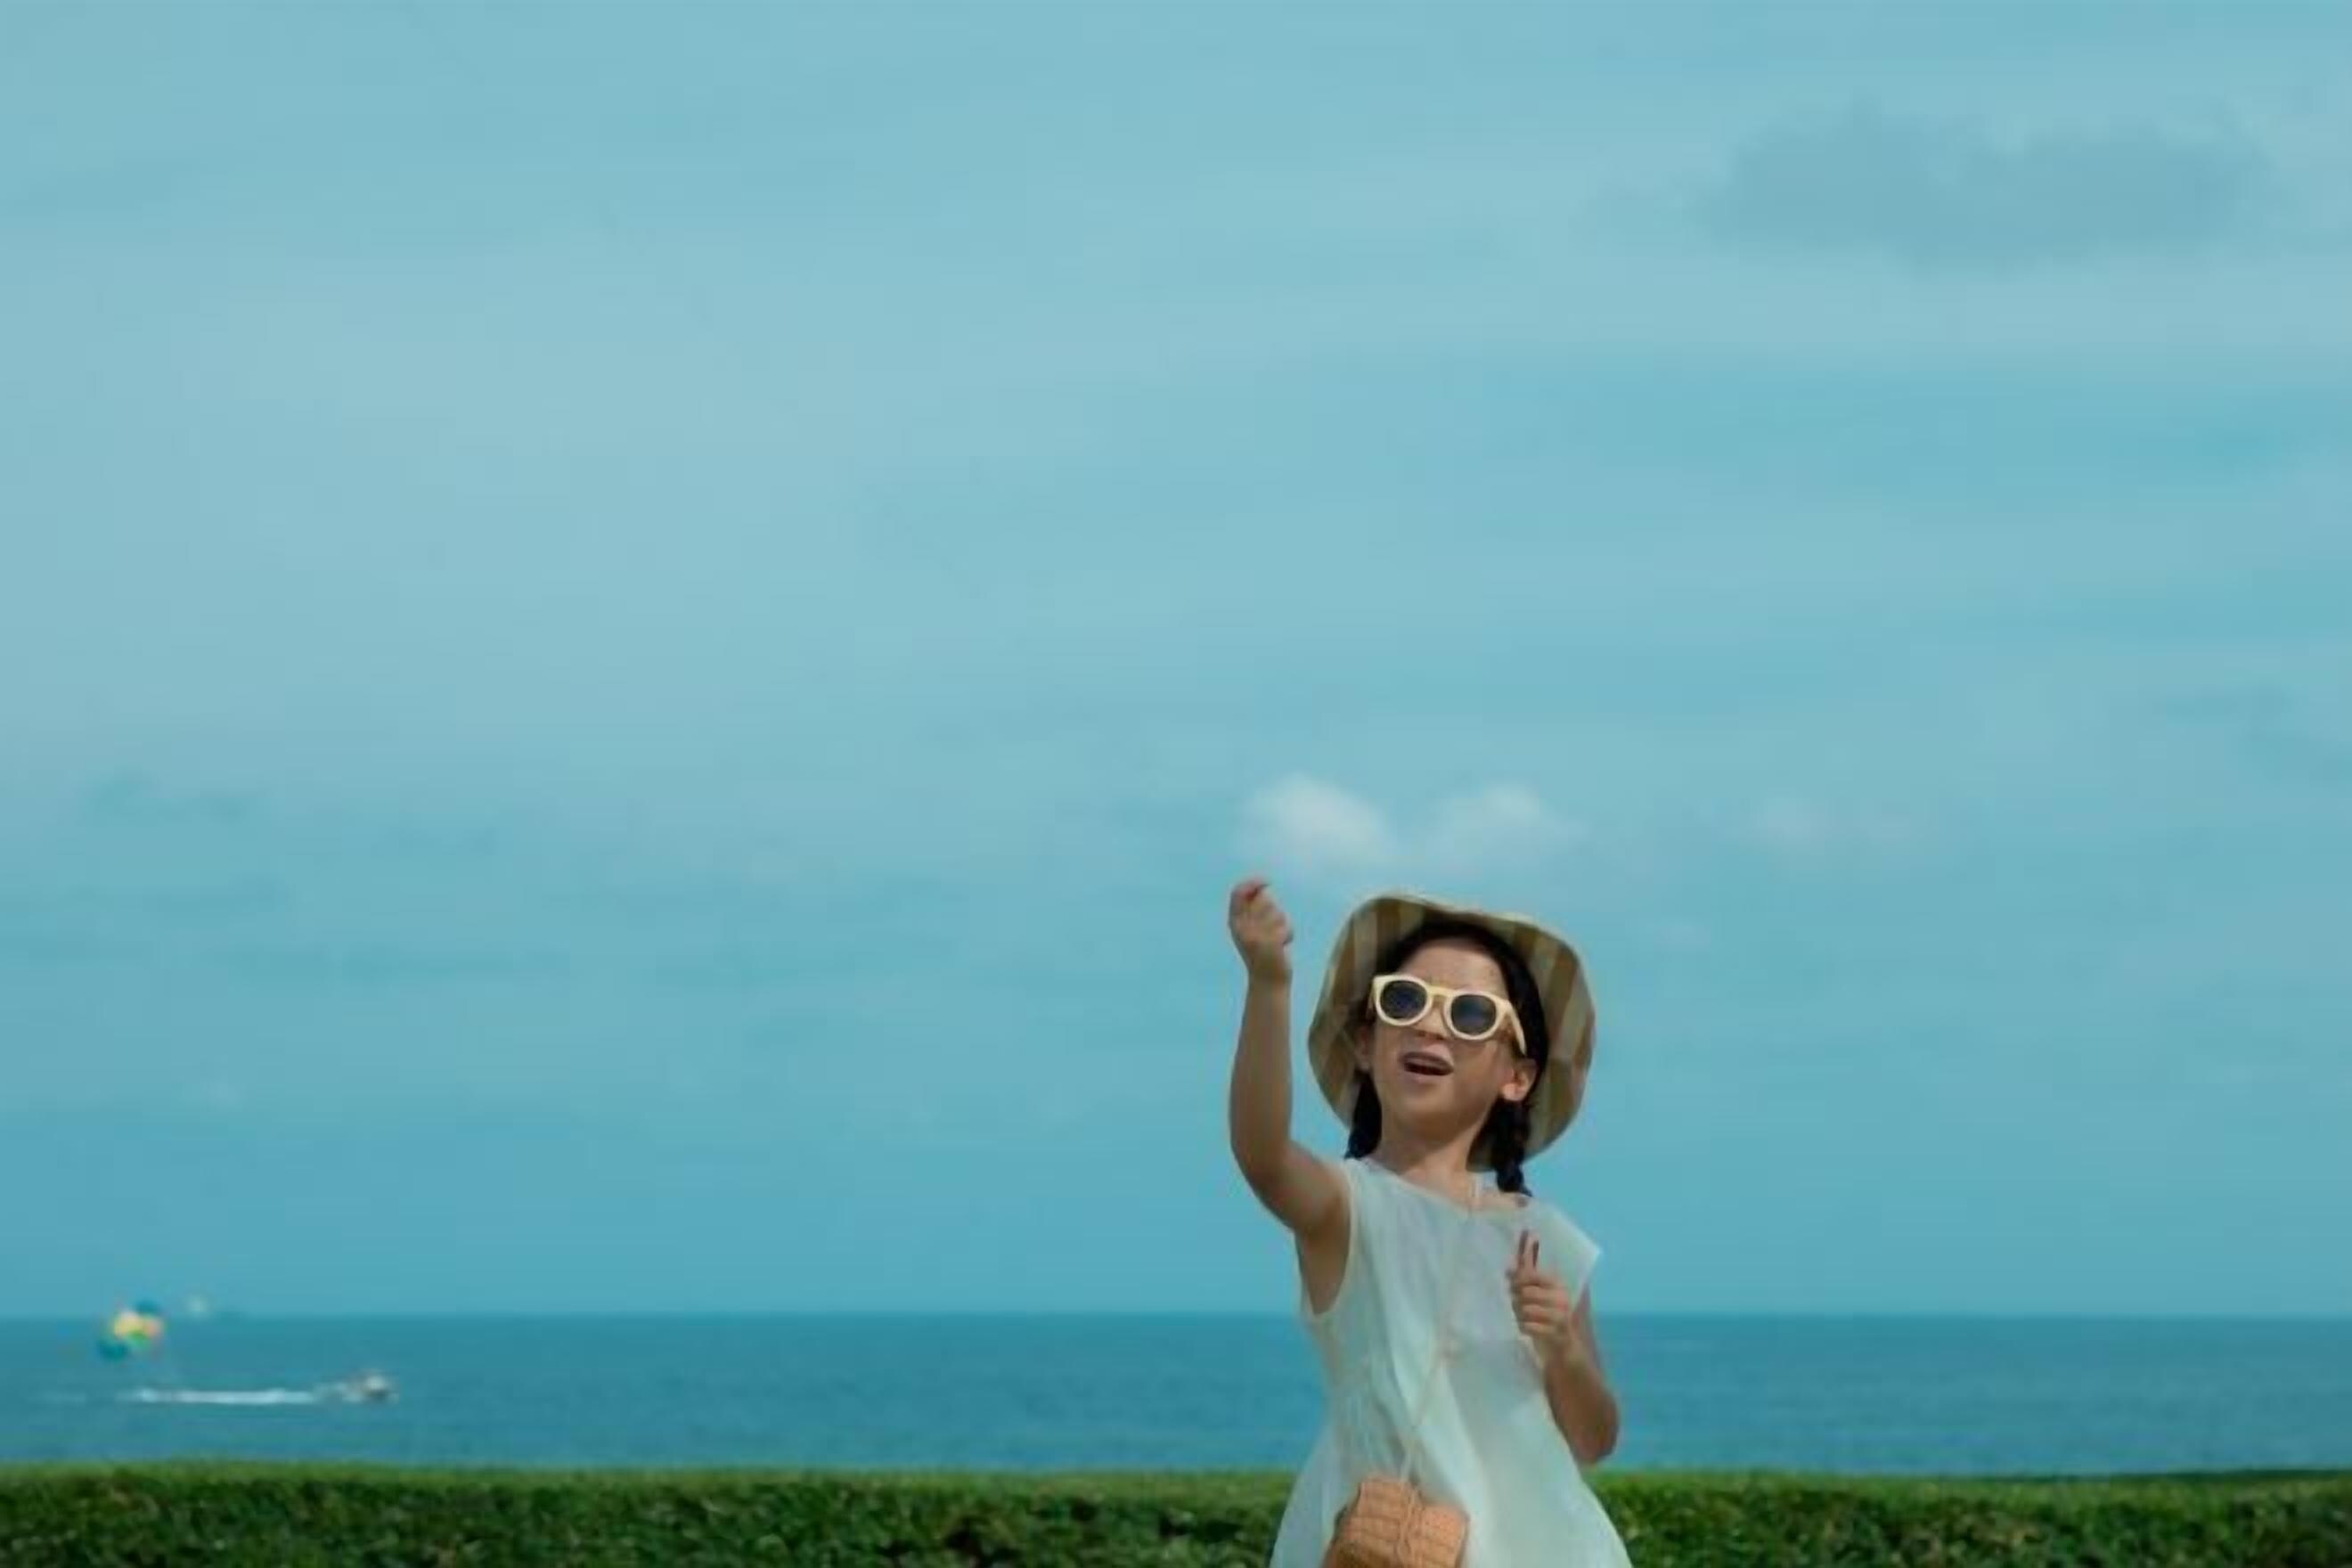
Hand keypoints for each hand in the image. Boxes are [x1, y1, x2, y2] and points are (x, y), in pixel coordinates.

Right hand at [1227, 876, 1293, 984]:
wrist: (1266, 982)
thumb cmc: (1262, 952)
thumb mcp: (1251, 929)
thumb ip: (1252, 909)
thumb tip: (1262, 888)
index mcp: (1234, 922)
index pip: (1238, 893)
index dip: (1252, 883)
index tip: (1266, 882)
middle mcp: (1241, 928)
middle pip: (1264, 900)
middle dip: (1274, 911)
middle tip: (1271, 929)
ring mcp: (1255, 935)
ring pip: (1278, 913)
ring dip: (1282, 925)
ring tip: (1276, 940)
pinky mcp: (1270, 944)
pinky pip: (1286, 927)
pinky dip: (1289, 935)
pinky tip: (1282, 948)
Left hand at [1508, 1230, 1581, 1369]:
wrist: (1564, 1345)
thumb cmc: (1548, 1315)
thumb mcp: (1539, 1295)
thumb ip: (1525, 1280)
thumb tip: (1508, 1268)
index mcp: (1558, 1284)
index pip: (1532, 1275)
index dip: (1517, 1280)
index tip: (1512, 1287)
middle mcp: (1561, 1298)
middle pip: (1526, 1293)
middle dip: (1517, 1300)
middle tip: (1516, 1305)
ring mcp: (1559, 1316)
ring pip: (1526, 1309)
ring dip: (1519, 1314)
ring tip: (1521, 1317)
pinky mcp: (1554, 1333)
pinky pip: (1528, 1326)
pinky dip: (1523, 1327)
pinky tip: (1526, 1327)